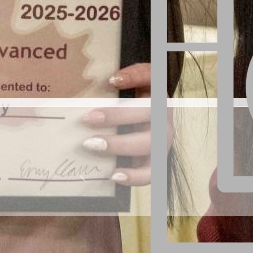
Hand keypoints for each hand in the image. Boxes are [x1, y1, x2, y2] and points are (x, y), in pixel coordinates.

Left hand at [80, 61, 154, 186]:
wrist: (160, 105)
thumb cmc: (148, 90)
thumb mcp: (146, 75)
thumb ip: (134, 75)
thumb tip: (114, 80)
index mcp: (161, 106)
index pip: (145, 107)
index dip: (124, 106)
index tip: (101, 97)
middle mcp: (165, 129)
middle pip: (146, 136)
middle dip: (116, 133)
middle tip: (87, 126)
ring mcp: (162, 148)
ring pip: (148, 157)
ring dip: (120, 153)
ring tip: (95, 148)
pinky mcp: (156, 162)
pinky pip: (149, 175)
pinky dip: (133, 178)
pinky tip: (113, 175)